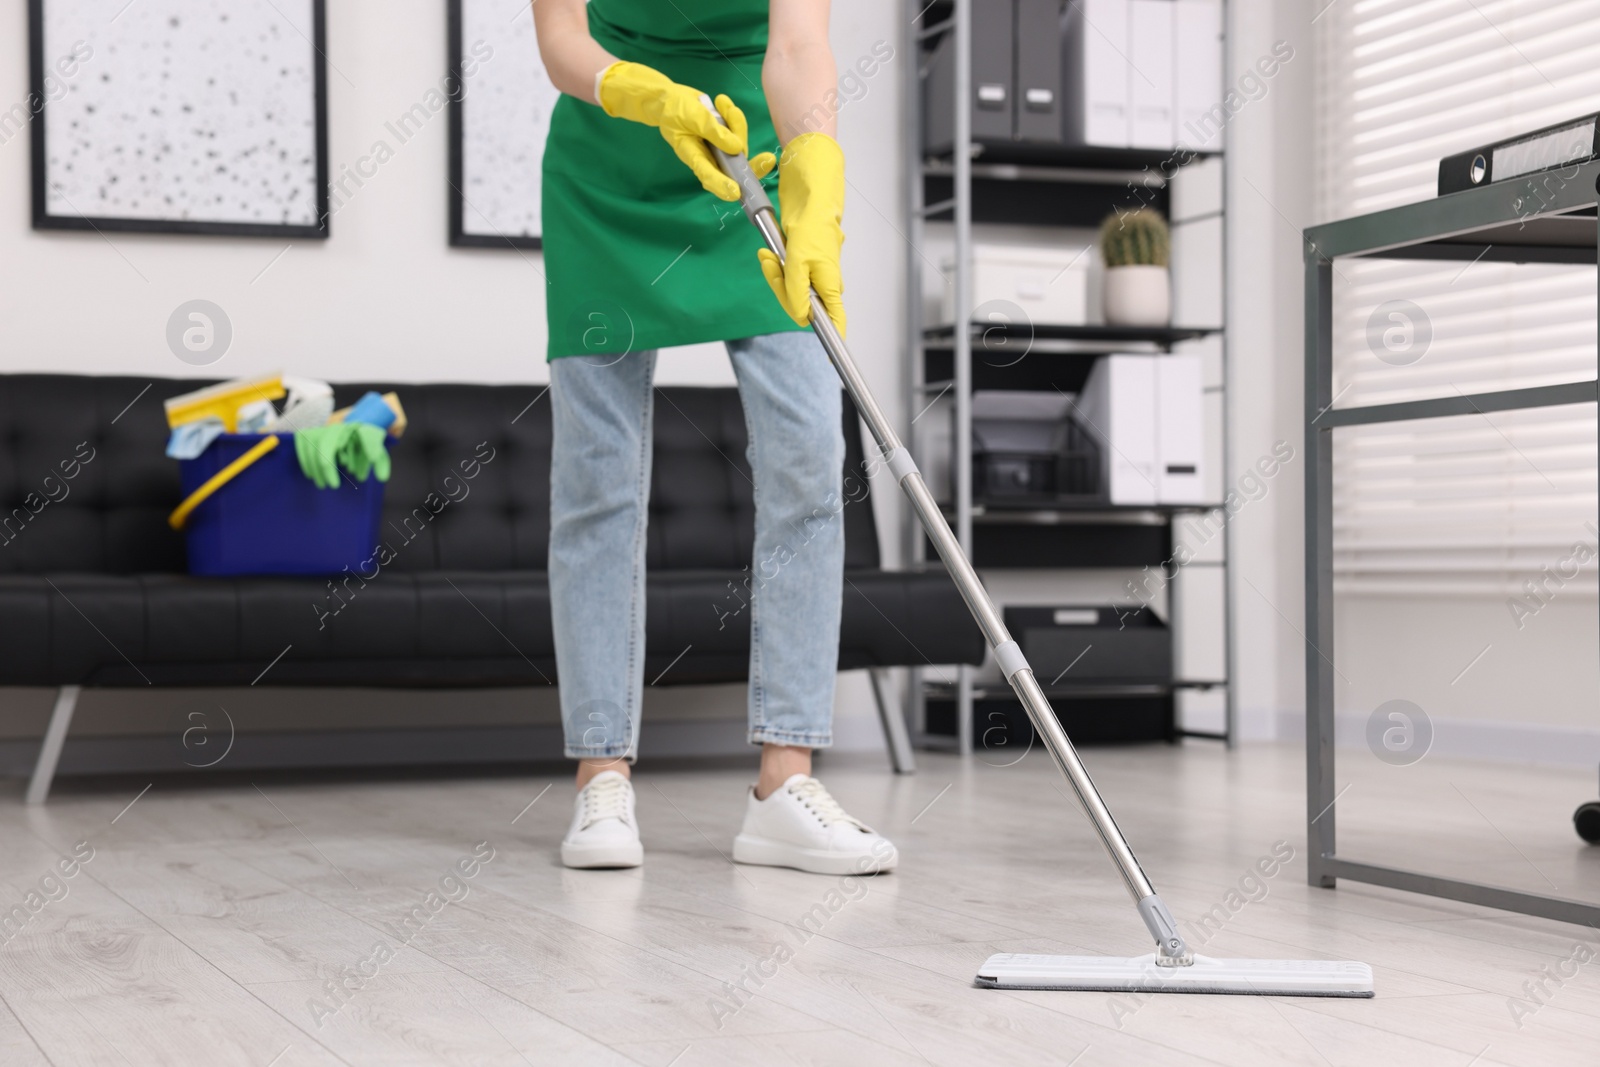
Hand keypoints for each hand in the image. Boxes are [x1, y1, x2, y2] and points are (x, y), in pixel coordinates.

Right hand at [597, 61, 775, 200]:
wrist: (671, 99)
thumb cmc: (675, 110)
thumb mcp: (692, 118)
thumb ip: (714, 132)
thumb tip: (737, 148)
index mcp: (694, 157)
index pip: (709, 176)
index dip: (722, 186)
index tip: (736, 192)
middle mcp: (710, 157)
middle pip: (734, 170)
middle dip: (752, 165)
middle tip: (768, 159)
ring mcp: (719, 148)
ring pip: (739, 145)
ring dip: (736, 123)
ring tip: (721, 103)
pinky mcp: (725, 136)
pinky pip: (738, 130)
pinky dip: (734, 116)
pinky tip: (721, 102)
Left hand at [757, 133, 845, 334]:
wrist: (809, 189)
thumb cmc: (812, 222)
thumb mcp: (799, 261)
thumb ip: (797, 292)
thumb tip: (800, 317)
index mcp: (829, 284)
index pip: (835, 320)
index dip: (833, 338)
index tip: (831, 357)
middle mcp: (823, 280)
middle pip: (801, 305)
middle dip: (780, 290)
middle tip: (772, 267)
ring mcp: (812, 270)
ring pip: (789, 287)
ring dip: (774, 274)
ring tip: (768, 256)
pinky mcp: (800, 258)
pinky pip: (784, 272)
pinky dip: (774, 264)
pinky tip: (769, 253)